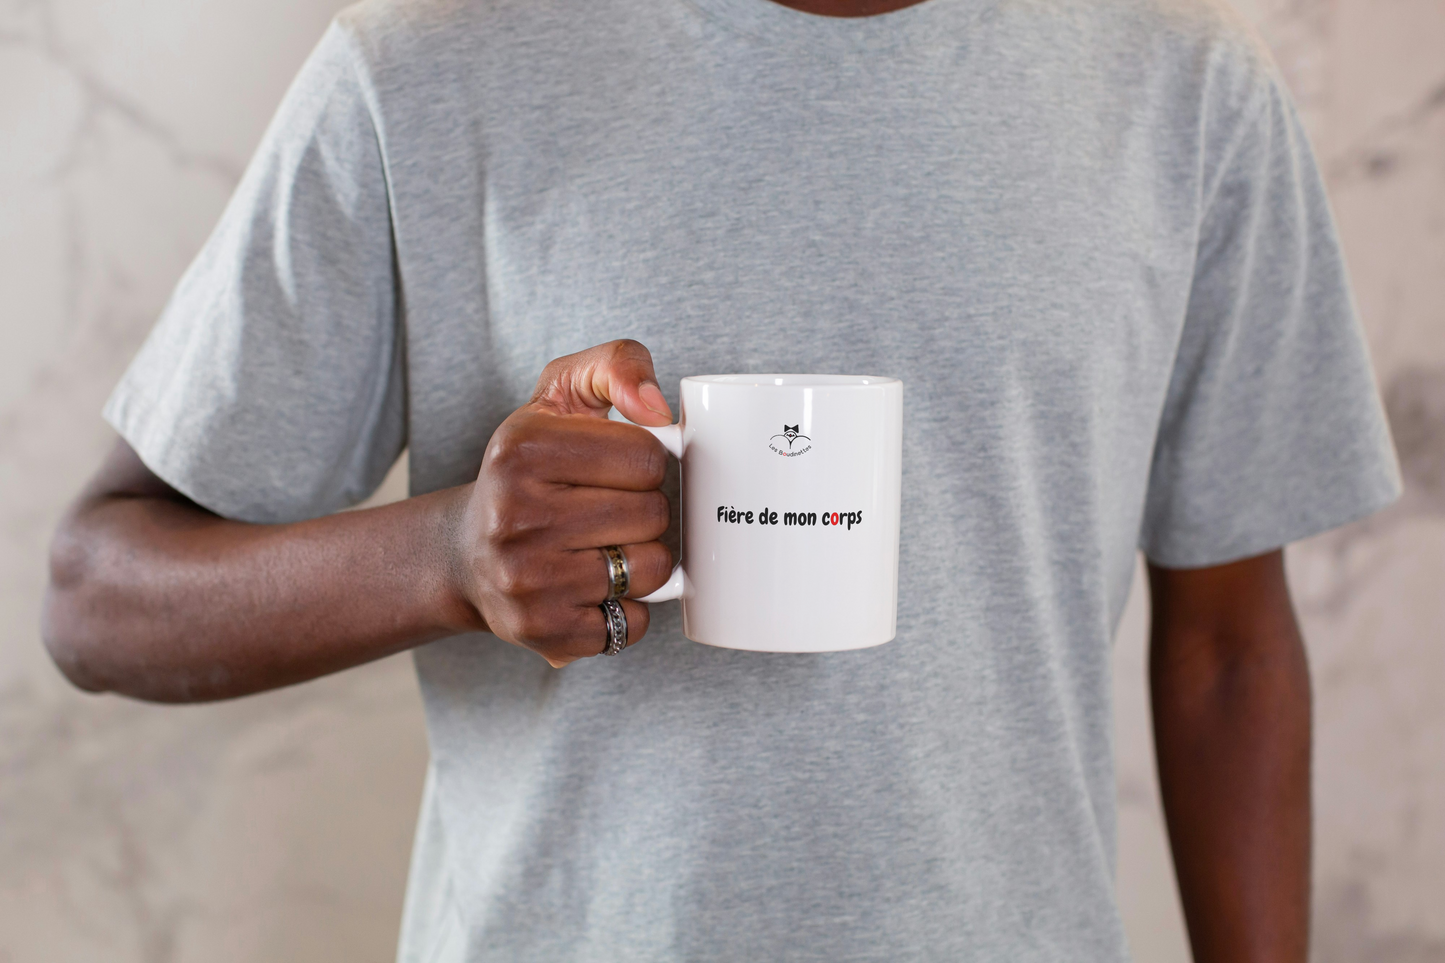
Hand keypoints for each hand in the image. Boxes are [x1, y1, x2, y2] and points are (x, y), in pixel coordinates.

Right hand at [453, 340, 675, 666]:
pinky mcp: (542, 631)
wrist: (464, 555)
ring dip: (642, 560)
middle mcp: (514, 516)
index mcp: (520, 450)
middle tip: (606, 511)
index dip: (643, 462)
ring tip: (602, 547)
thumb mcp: (560, 396)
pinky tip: (592, 589)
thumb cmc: (528, 470)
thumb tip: (659, 408)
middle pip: (653, 513)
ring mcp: (526, 581)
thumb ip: (617, 365)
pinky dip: (628, 607)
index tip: (612, 469)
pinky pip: (635, 622)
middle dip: (644, 510)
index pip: (646, 455)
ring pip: (651, 569)